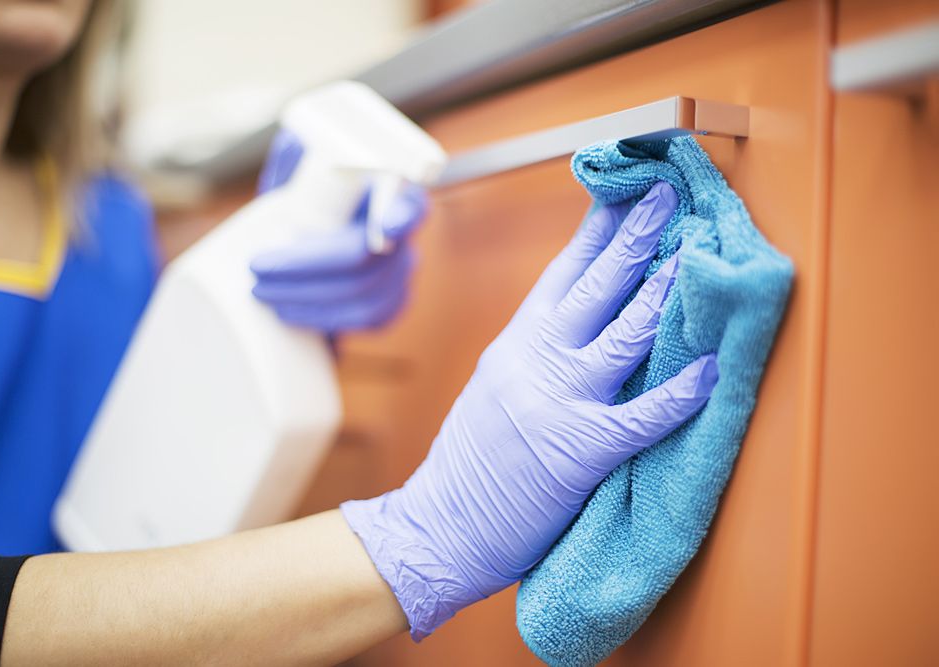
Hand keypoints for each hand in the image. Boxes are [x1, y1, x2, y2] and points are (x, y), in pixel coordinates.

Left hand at [250, 128, 428, 333]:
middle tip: (256, 265)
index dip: (402, 216)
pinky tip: (287, 310)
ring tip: (259, 289)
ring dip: (304, 295)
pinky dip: (322, 316)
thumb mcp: (305, 169)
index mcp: (392, 194)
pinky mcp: (392, 305)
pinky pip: (365, 319)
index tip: (385, 227)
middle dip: (306, 264)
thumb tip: (293, 142)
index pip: (411, 205)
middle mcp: (405, 235)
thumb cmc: (312, 197)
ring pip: (361, 293)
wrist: (319, 237)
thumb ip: (303, 155)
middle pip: (366, 257)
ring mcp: (401, 274)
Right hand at [341, 182, 718, 638]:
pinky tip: (713, 370)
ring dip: (664, 291)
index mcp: (517, 343)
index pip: (563, 271)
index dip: (598, 229)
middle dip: (635, 236)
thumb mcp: (494, 385)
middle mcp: (537, 360)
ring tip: (695, 254)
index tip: (624, 193)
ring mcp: (559, 402)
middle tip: (664, 195)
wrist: (440, 525)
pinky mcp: (581, 451)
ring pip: (624, 334)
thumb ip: (534, 350)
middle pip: (596, 286)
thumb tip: (578, 319)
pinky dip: (681, 393)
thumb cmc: (468, 462)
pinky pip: (643, 416)